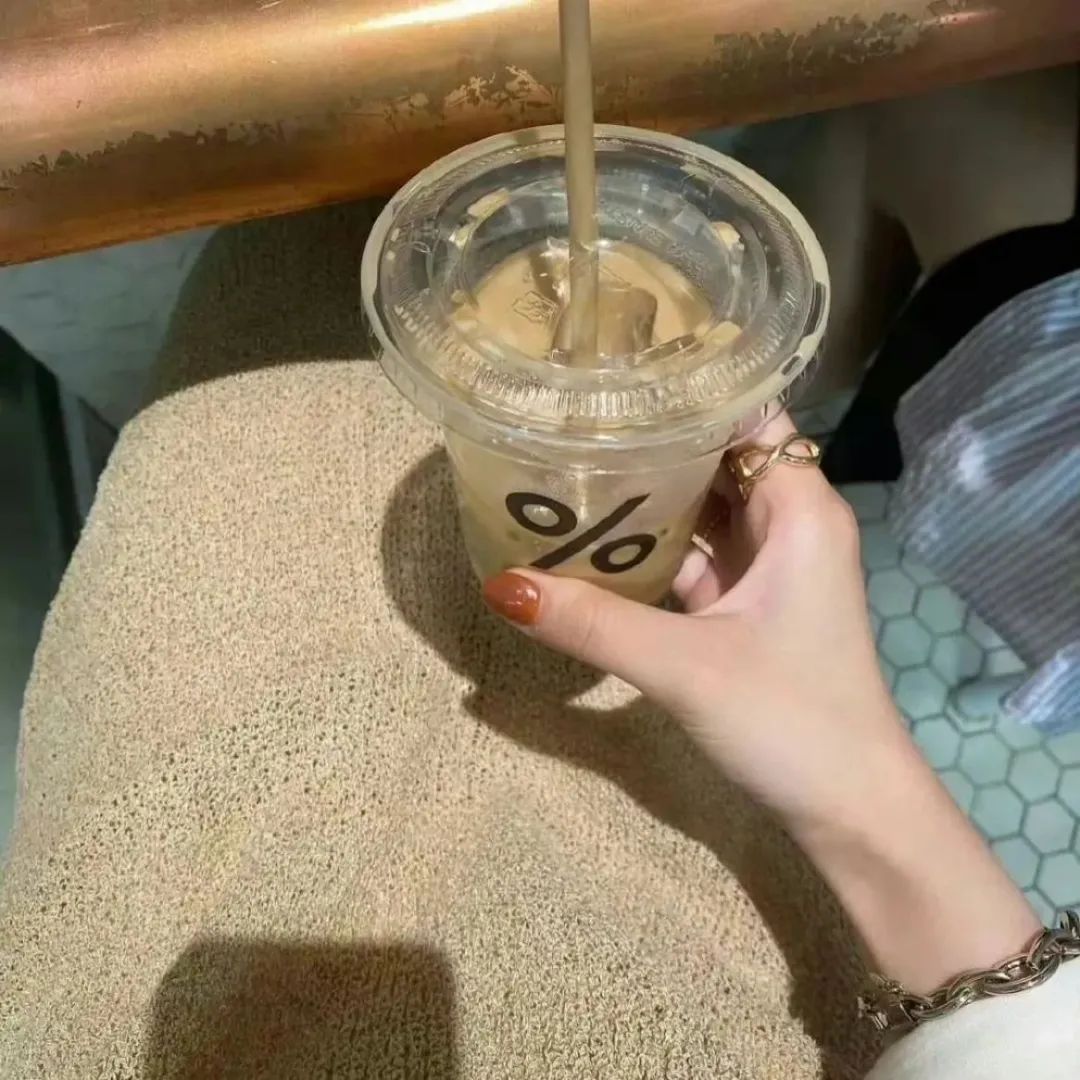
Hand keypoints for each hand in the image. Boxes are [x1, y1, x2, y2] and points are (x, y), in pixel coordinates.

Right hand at [483, 412, 1038, 991]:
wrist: (853, 810)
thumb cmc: (792, 718)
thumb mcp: (685, 664)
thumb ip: (592, 622)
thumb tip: (498, 586)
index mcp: (799, 509)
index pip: (745, 413)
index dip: (685, 388)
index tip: (611, 373)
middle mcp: (789, 524)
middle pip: (715, 457)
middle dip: (649, 441)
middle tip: (567, 417)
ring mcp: (769, 569)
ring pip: (701, 511)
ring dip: (644, 499)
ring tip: (566, 467)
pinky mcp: (749, 610)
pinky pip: (694, 559)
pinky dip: (650, 550)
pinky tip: (592, 543)